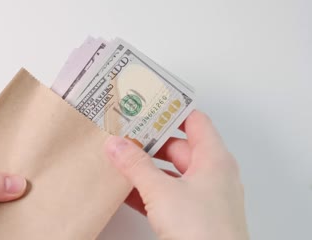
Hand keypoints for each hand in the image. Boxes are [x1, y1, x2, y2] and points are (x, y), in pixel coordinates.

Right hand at [105, 111, 248, 239]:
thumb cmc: (203, 231)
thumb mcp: (162, 192)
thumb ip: (136, 166)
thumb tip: (116, 145)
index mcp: (213, 159)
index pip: (194, 121)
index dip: (171, 110)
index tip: (147, 103)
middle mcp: (211, 174)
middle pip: (178, 146)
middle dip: (149, 141)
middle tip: (125, 132)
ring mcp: (202, 197)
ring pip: (170, 172)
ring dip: (145, 167)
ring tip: (119, 158)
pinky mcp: (192, 216)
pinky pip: (167, 195)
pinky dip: (147, 190)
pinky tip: (125, 189)